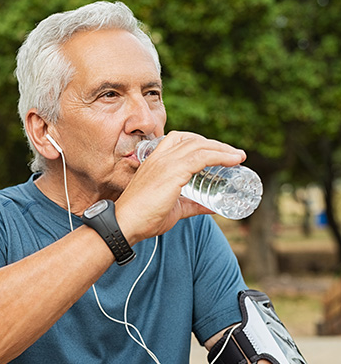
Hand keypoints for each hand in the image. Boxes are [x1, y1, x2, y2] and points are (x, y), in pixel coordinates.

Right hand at [115, 131, 245, 242]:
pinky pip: (202, 157)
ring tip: (238, 157)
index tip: (217, 151)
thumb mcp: (173, 208)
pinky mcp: (173, 172)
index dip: (200, 141)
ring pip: (200, 146)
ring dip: (222, 148)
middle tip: (233, 155)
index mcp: (155, 160)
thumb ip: (192, 205)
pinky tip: (233, 160)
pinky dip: (220, 156)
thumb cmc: (143, 218)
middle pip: (193, 140)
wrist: (125, 223)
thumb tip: (213, 207)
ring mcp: (166, 163)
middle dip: (216, 144)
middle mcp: (160, 157)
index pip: (179, 139)